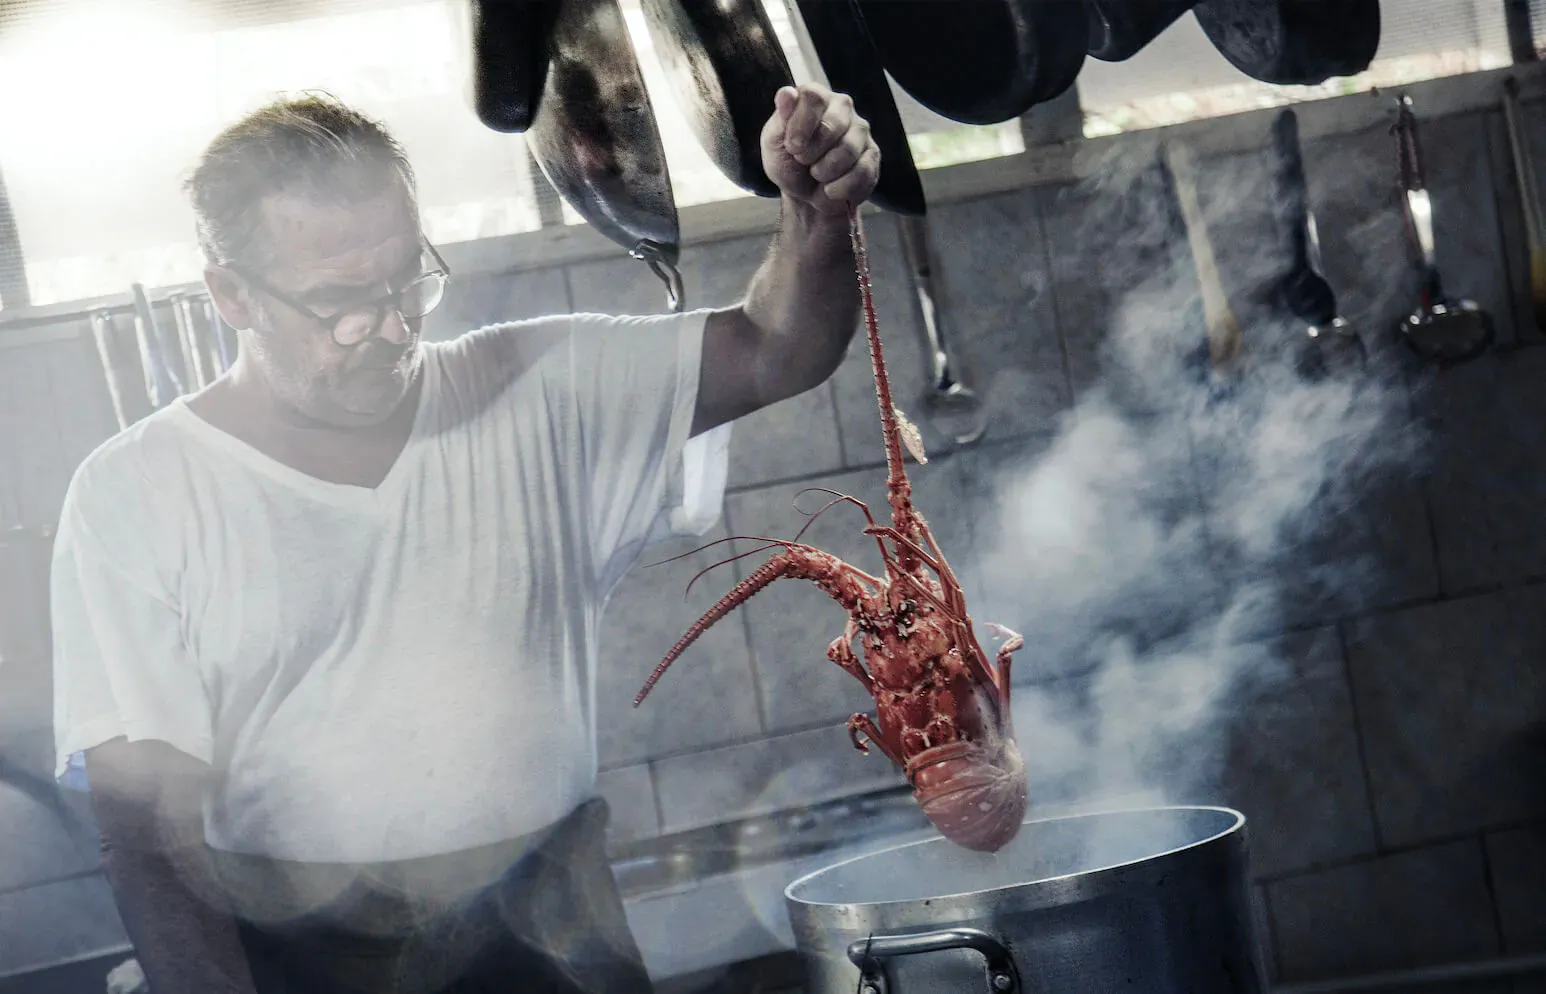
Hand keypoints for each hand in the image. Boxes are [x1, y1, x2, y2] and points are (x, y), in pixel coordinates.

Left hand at [761, 82, 879, 213]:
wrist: (806, 197)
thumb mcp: (773, 143)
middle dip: (812, 152)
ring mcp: (860, 130)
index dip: (800, 126)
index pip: (813, 97)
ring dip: (825, 172)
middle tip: (803, 161)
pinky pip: (862, 171)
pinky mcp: (872, 154)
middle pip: (832, 125)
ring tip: (817, 174)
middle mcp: (841, 107)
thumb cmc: (789, 164)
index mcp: (815, 97)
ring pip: (848, 150)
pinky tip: (831, 188)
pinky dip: (840, 187)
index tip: (792, 147)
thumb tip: (786, 94)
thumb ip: (780, 119)